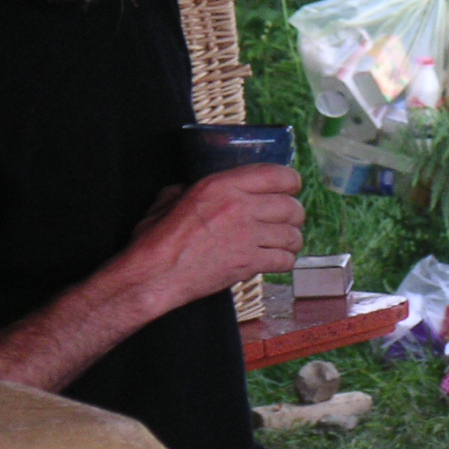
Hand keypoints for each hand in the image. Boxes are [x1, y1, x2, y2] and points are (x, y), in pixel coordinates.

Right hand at [126, 162, 304, 311]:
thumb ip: (189, 188)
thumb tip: (194, 187)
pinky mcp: (248, 263)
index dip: (291, 181)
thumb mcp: (170, 198)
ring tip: (287, 242)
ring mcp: (246, 236)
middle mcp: (239, 206)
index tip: (291, 188)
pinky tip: (279, 260)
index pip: (277, 174)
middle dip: (295, 213)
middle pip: (291, 206)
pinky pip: (284, 259)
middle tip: (290, 219)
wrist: (154, 274)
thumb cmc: (156, 238)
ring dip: (293, 239)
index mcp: (221, 185)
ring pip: (292, 234)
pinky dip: (286, 261)